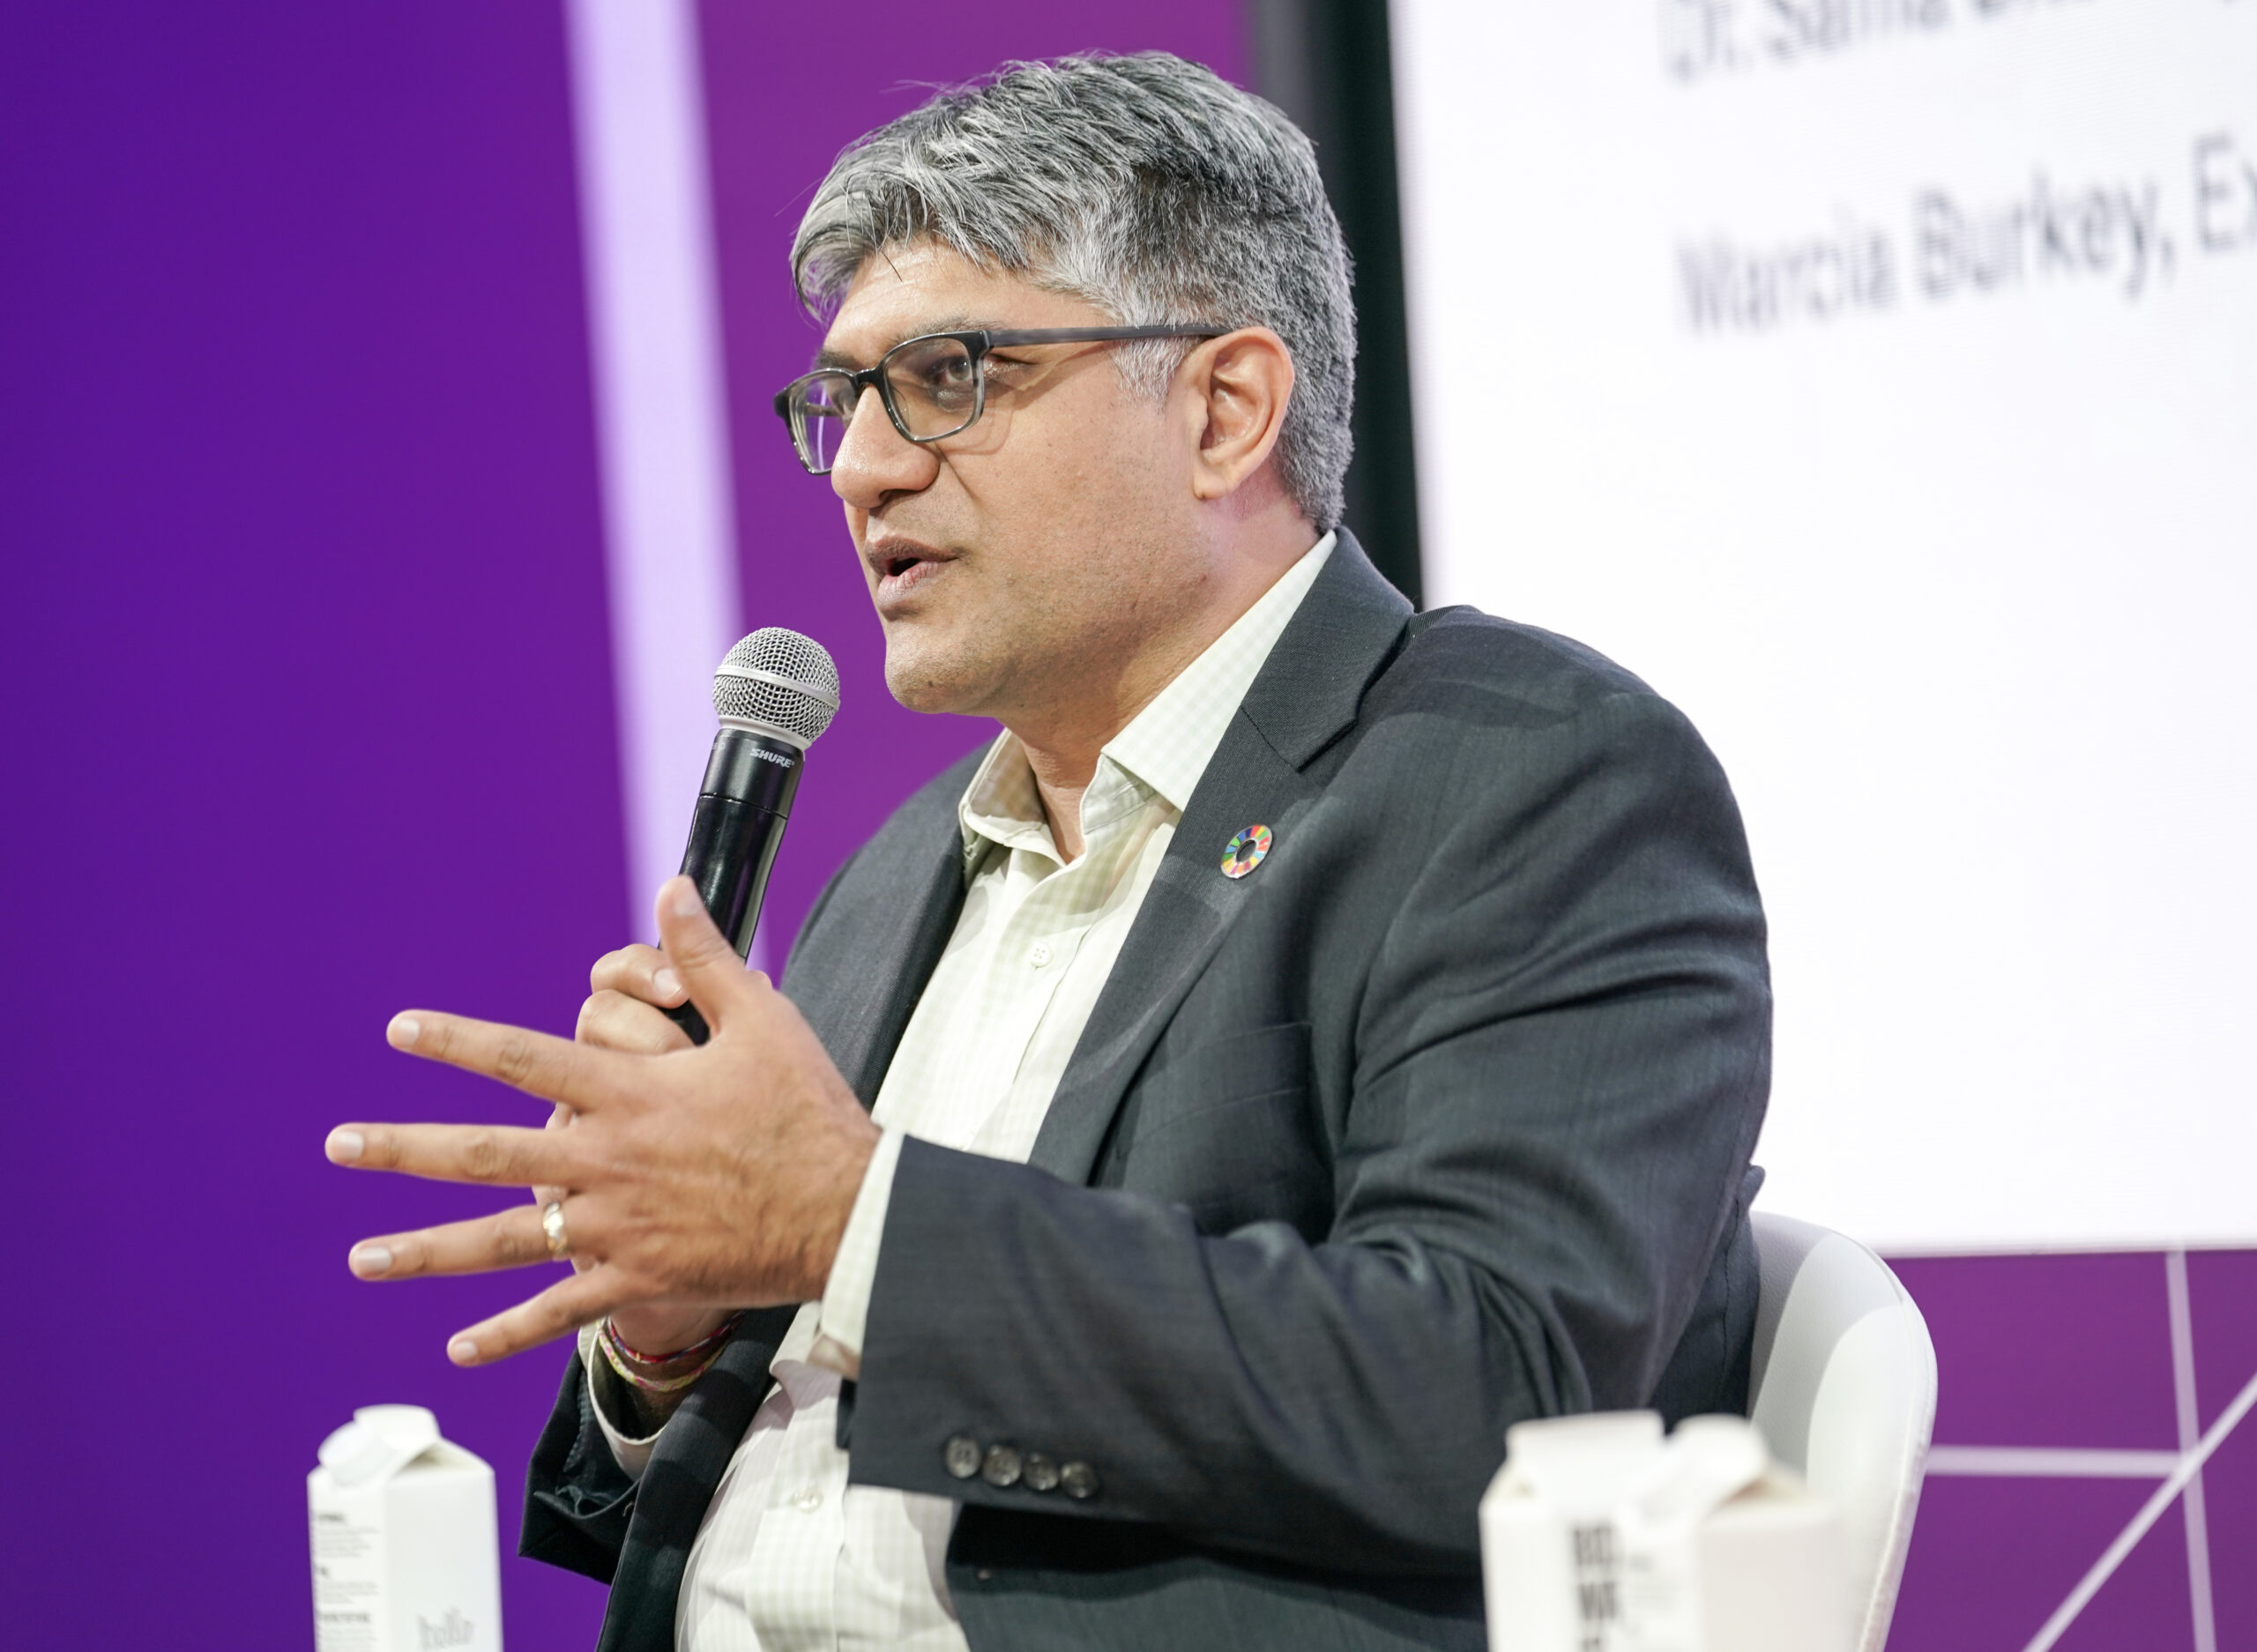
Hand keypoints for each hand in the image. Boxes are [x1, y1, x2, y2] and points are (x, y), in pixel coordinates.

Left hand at [330, 876, 879, 1365]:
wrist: (847, 1210)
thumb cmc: (808, 1111)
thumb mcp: (763, 1019)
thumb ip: (706, 957)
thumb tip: (670, 889)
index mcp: (629, 1095)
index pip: (523, 1060)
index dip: (457, 1041)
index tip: (399, 1031)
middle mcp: (607, 1163)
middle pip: (485, 1155)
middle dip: (404, 1149)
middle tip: (339, 1145)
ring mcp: (617, 1229)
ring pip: (501, 1243)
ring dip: (424, 1250)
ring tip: (360, 1256)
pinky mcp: (641, 1280)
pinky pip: (559, 1313)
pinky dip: (506, 1334)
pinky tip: (456, 1349)